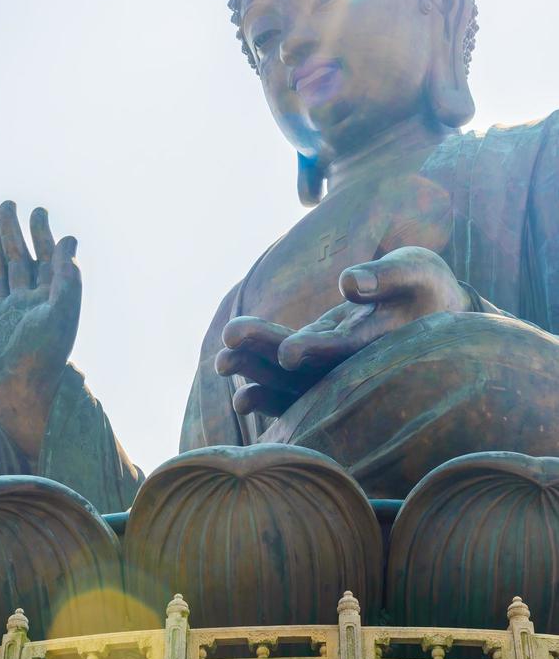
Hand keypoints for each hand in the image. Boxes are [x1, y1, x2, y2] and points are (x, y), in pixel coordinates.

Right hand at [0, 201, 81, 457]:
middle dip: (15, 231)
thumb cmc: (43, 357)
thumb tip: (70, 240)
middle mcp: (28, 303)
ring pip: (0, 270)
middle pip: (21, 258)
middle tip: (9, 204)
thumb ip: (67, 278)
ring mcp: (4, 312)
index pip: (46, 258)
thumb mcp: (61, 314)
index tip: (39, 210)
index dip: (43, 234)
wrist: (17, 393)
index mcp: (50, 299)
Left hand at [216, 247, 470, 417]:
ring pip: (293, 378)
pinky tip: (238, 389)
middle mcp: (355, 365)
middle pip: (308, 370)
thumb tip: (349, 283)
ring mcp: (336, 368)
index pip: (345, 350)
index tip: (287, 351)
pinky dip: (265, 386)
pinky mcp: (322, 361)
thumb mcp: (417, 269)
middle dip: (264, 358)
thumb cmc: (428, 285)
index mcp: (382, 343)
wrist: (437, 310)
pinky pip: (291, 381)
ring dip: (256, 369)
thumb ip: (387, 276)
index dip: (317, 351)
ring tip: (220, 359)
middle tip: (225, 350)